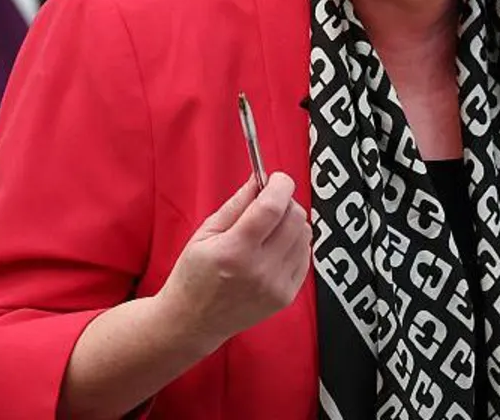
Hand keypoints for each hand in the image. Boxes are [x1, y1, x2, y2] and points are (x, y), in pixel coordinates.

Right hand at [157, 172, 311, 350]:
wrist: (193, 322)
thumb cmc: (194, 276)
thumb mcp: (205, 234)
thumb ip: (236, 205)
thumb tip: (259, 180)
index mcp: (234, 250)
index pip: (273, 207)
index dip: (280, 185)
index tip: (277, 178)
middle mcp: (260, 270)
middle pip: (295, 218)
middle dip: (285, 202)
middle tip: (269, 204)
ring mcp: (276, 285)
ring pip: (305, 235)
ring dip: (291, 223)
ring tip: (269, 230)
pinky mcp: (286, 296)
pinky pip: (305, 256)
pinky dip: (294, 244)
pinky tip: (274, 249)